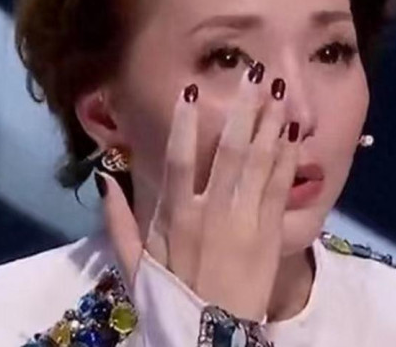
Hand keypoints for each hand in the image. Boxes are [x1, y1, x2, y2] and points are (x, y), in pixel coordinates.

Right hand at [97, 66, 299, 320]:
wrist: (214, 337)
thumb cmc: (171, 298)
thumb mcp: (134, 264)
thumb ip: (116, 220)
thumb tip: (103, 179)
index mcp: (176, 216)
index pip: (181, 159)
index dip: (188, 123)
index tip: (194, 89)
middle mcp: (212, 211)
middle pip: (230, 151)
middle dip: (243, 110)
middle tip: (255, 75)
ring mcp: (245, 220)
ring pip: (259, 163)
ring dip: (270, 125)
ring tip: (279, 93)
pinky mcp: (269, 233)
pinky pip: (279, 189)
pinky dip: (286, 160)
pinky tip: (292, 135)